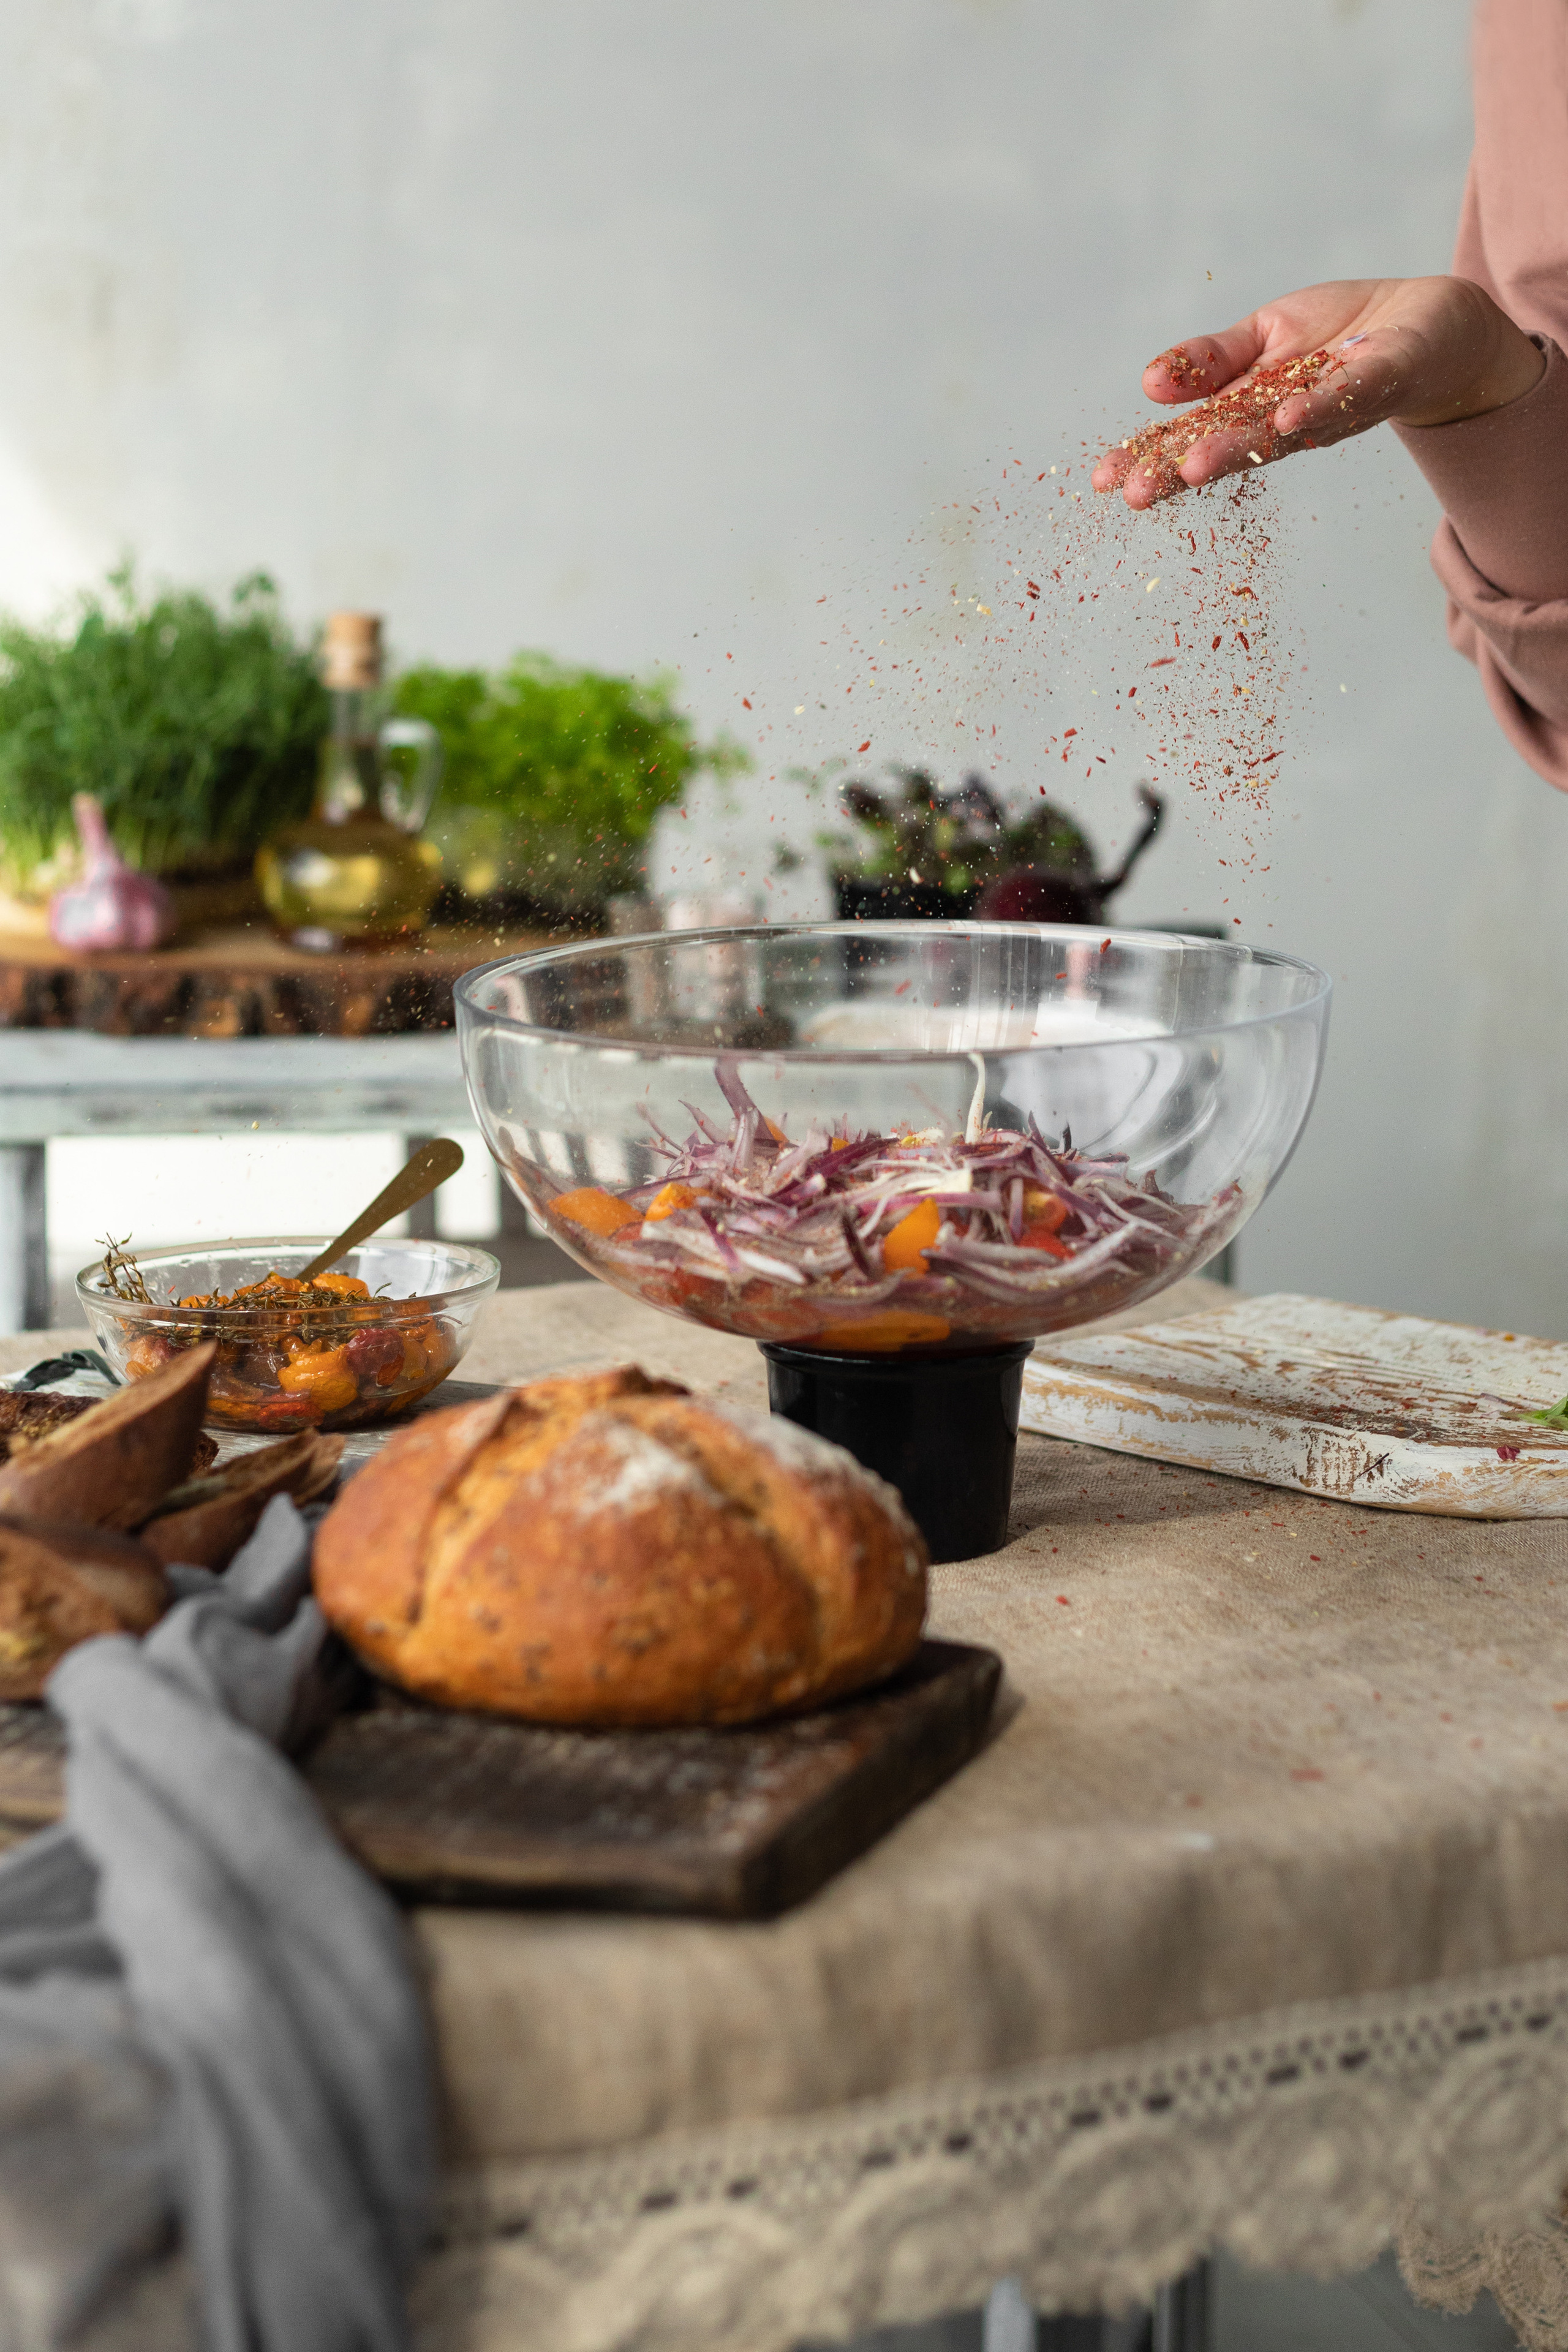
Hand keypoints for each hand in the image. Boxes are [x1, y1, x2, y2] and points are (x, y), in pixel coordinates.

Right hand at [1091, 276, 1545, 507]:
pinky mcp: (1379, 380)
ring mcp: (1330, 408)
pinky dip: (1316, 409)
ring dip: (1233, 452)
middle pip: (1223, 449)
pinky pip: (1344, 398)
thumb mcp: (1263, 335)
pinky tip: (1284, 419)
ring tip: (1192, 468)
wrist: (1430, 325)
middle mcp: (1284, 423)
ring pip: (1274, 435)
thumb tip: (1148, 385)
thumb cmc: (1340, 335)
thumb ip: (1210, 359)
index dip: (1147, 458)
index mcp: (1250, 412)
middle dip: (1179, 472)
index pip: (1187, 438)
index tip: (1105, 480)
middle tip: (1138, 496)